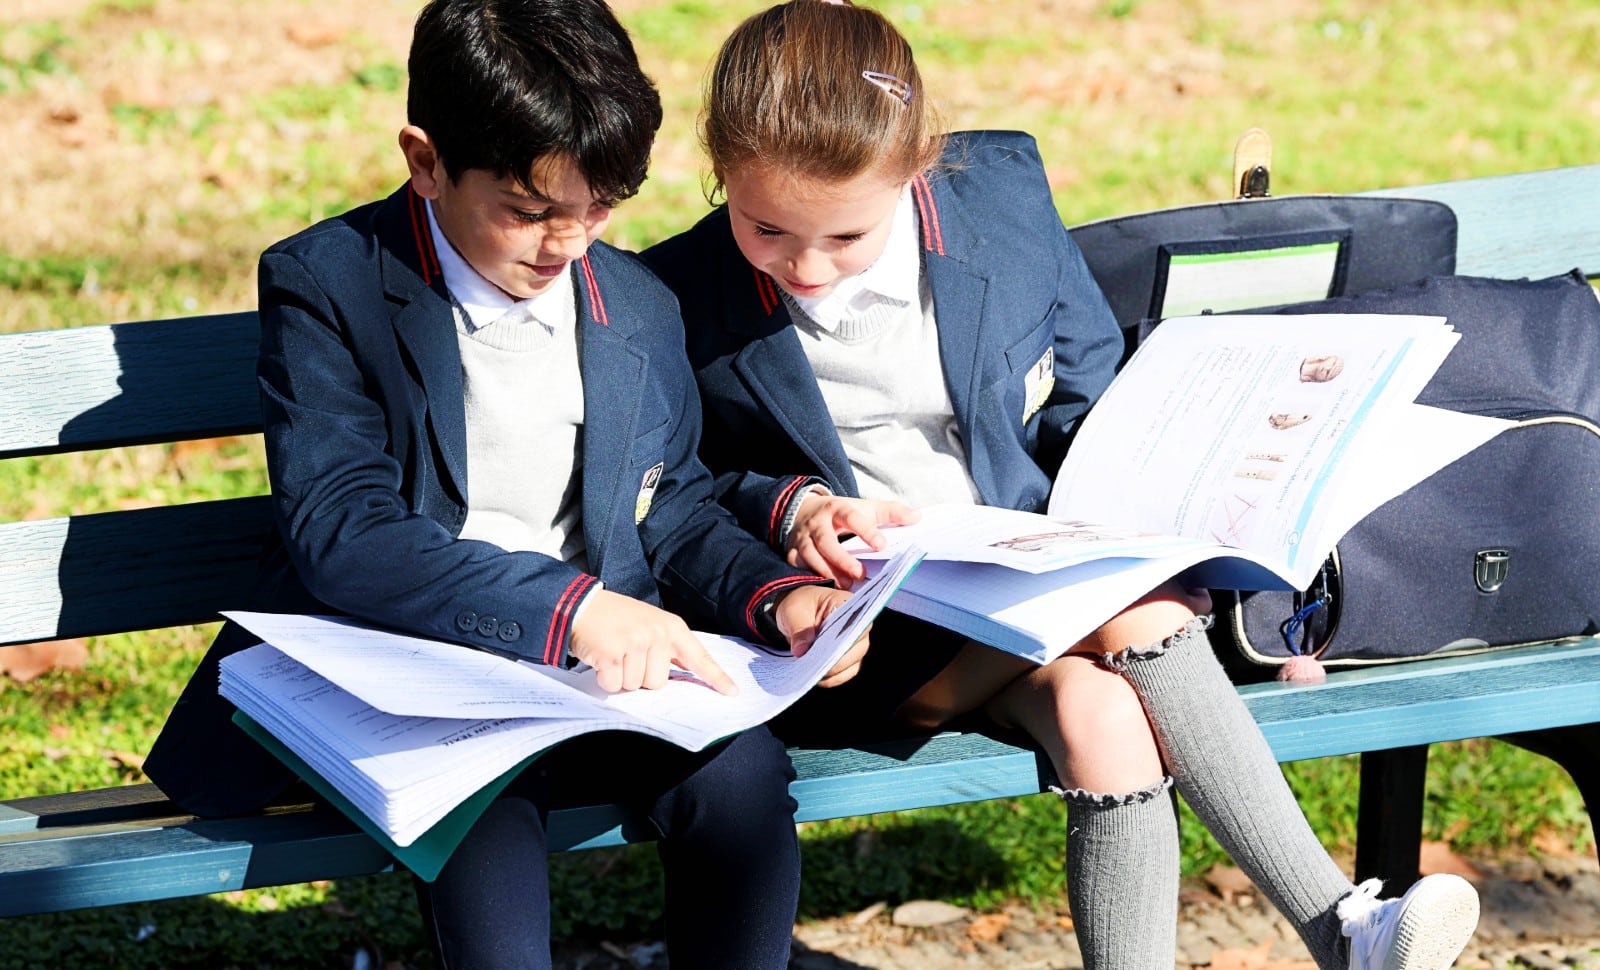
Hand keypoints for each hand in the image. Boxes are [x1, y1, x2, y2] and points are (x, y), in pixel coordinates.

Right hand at [568, 589, 737, 694]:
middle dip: (641, 676)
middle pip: (659, 682)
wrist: (581, 605)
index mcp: (671, 627)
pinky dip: (605, 678)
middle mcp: (657, 634)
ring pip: (636, 686)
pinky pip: (614, 684)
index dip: (716, 677)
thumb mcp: (650, 624)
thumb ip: (667, 648)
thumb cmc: (616, 618)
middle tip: (627, 654)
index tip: (732, 693)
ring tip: (614, 653)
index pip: (698, 657)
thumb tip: (684, 674)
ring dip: (621, 677)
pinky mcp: (612, 653)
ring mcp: (634, 643)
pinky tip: (601, 659)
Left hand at [773, 585, 870, 687]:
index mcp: (849, 605)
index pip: (856, 625)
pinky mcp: (848, 660)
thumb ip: (799, 629)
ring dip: (829, 672)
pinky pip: (842, 675)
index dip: (842, 640)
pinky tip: (813, 677)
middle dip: (833, 660)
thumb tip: (801, 651)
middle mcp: (859, 626)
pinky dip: (828, 678)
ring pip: (850, 666)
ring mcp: (856, 645)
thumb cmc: (800, 606)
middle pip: (855, 650)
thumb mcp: (793, 611)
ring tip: (809, 672)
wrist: (797, 614)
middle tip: (811, 666)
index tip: (824, 650)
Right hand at [786, 495, 918, 588]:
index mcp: (837, 509)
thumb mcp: (864, 508)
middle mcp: (817, 524)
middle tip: (860, 574)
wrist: (802, 511)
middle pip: (826, 541)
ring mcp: (803, 539)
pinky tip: (826, 587)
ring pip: (810, 556)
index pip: (851, 517)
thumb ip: (890, 512)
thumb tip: (917, 517)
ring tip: (846, 585)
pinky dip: (810, 577)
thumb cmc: (840, 514)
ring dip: (827, 572)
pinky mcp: (793, 552)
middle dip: (842, 559)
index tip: (881, 545)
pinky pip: (798, 566)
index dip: (866, 531)